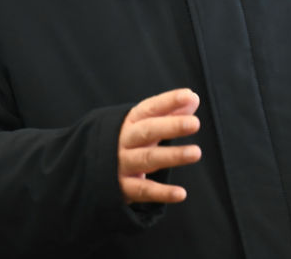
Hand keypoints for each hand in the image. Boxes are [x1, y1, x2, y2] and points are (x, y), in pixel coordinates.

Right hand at [118, 88, 201, 203]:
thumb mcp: (146, 125)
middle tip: (195, 123)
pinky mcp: (123, 188)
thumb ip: (170, 112)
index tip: (188, 96)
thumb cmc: (131, 142)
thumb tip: (193, 98)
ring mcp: (122, 164)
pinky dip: (162, 193)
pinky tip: (181, 193)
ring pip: (147, 159)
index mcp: (131, 121)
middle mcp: (124, 140)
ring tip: (196, 152)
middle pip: (147, 131)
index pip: (150, 108)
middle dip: (171, 126)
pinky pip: (143, 190)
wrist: (94, 169)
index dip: (169, 101)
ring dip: (172, 156)